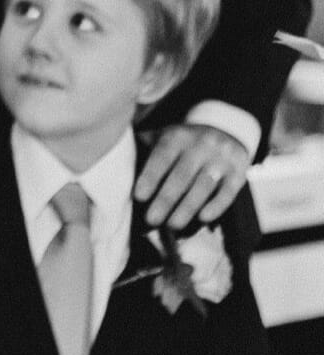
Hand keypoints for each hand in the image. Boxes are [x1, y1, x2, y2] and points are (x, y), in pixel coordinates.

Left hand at [134, 123, 250, 230]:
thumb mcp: (165, 136)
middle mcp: (201, 145)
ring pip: (203, 186)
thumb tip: (117, 169)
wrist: (227, 129)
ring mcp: (221, 159)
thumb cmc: (184, 142)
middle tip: (152, 220)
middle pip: (182, 176)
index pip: (162, 157)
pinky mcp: (238, 172)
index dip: (150, 177)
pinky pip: (227, 192)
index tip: (138, 196)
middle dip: (165, 200)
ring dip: (187, 208)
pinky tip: (203, 219)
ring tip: (172, 225)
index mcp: (177, 136)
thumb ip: (144, 149)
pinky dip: (216, 207)